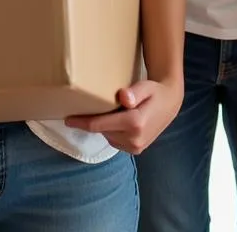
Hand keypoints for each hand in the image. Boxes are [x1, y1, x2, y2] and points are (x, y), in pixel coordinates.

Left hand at [64, 79, 182, 154]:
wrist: (170, 104)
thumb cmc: (155, 91)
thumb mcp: (145, 86)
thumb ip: (134, 92)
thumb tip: (123, 96)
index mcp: (134, 123)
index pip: (99, 125)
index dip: (81, 122)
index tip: (66, 119)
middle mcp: (134, 139)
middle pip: (102, 131)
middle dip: (92, 121)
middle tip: (84, 107)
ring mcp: (136, 147)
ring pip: (108, 136)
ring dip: (103, 126)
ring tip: (103, 112)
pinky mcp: (136, 150)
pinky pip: (115, 140)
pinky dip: (111, 131)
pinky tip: (114, 120)